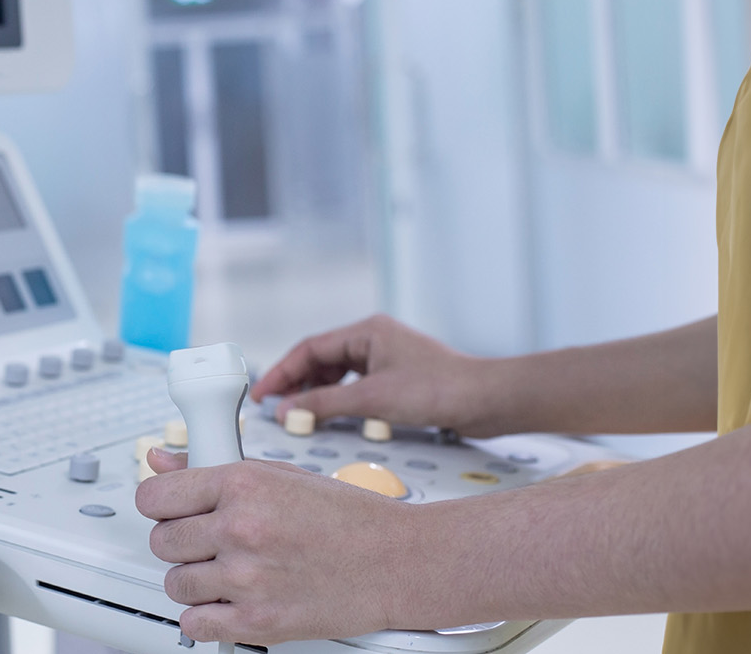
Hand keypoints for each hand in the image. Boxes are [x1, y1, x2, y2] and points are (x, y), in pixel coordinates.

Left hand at [137, 449, 420, 644]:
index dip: (159, 504)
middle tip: (209, 542)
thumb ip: (214, 470)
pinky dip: (206, 616)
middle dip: (180, 542)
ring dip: (194, 580)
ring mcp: (247, 578)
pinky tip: (229, 602)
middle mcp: (241, 529)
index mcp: (243, 485)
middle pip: (162, 541)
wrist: (400, 562)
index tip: (168, 510)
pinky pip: (194, 623)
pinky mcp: (258, 621)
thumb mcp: (282, 475)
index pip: (155, 496)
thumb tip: (163, 462)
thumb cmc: (351, 519)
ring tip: (228, 572)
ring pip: (175, 582)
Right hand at [252, 314, 515, 437]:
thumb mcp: (372, 399)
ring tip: (300, 416)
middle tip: (276, 409)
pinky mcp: (398, 379)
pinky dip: (340, 402)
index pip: (310, 349)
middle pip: (321, 360)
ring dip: (318, 395)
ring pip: (338, 375)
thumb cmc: (440, 389)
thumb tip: (286, 411)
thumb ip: (324, 404)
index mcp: (367, 332)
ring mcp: (387, 359)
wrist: (489, 400)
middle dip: (296, 385)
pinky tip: (334, 418)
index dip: (281, 372)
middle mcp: (375, 340)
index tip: (261, 395)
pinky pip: (356, 388)